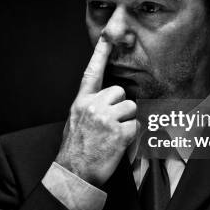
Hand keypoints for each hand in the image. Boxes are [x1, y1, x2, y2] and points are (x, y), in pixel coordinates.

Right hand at [56, 36, 138, 186]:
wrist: (73, 173)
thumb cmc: (75, 149)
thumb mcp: (75, 121)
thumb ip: (89, 106)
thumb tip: (105, 100)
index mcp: (81, 102)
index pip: (91, 72)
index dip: (100, 53)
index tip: (108, 36)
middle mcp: (93, 106)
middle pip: (120, 92)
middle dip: (120, 107)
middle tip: (110, 125)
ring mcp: (106, 118)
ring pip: (131, 108)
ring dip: (127, 122)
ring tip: (112, 136)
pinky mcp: (119, 132)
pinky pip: (136, 126)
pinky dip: (131, 136)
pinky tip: (117, 145)